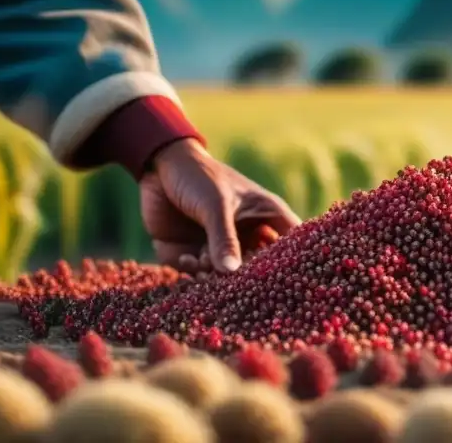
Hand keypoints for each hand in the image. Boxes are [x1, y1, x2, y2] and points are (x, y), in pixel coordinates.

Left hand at [139, 139, 300, 273]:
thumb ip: (224, 239)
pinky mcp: (199, 254)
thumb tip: (231, 272)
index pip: (292, 240)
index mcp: (266, 214)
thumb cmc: (198, 176)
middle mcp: (249, 233)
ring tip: (202, 265)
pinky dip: (196, 272)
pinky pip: (203, 274)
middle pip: (261, 266)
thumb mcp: (216, 204)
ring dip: (218, 276)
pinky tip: (187, 258)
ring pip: (230, 275)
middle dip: (248, 276)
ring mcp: (224, 245)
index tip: (285, 276)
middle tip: (234, 282)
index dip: (294, 259)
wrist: (157, 169)